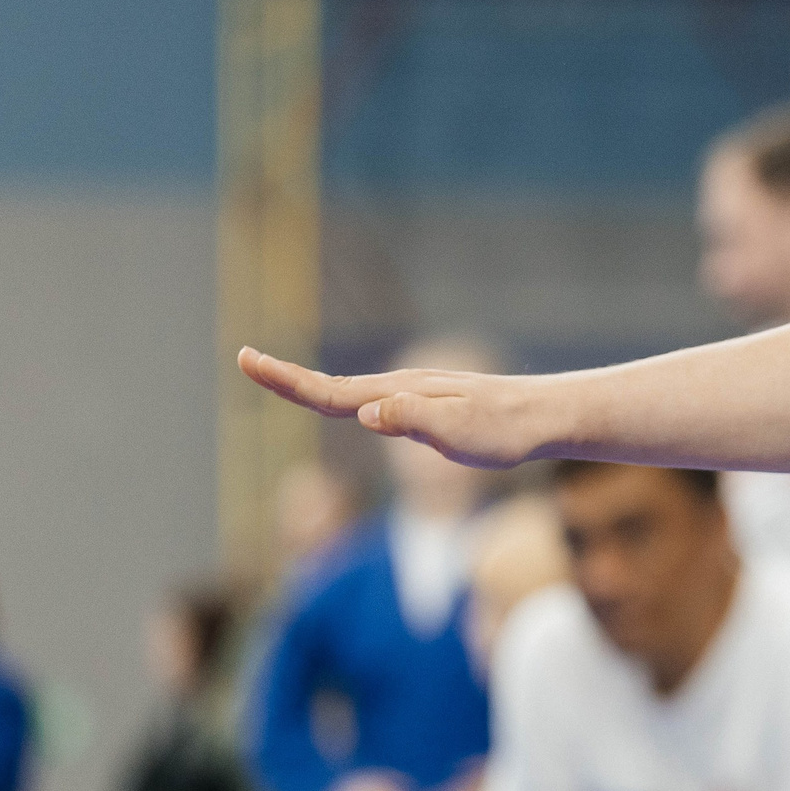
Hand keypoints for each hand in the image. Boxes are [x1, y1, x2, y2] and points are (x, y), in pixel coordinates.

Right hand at [237, 348, 558, 469]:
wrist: (544, 415)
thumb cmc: (504, 430)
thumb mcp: (457, 432)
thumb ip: (410, 420)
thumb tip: (363, 411)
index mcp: (398, 395)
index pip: (329, 392)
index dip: (285, 380)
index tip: (246, 358)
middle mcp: (401, 389)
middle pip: (331, 387)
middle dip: (286, 378)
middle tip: (244, 359)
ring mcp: (415, 394)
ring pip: (352, 392)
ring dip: (312, 386)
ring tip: (279, 378)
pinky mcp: (429, 404)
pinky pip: (375, 400)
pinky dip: (347, 398)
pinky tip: (350, 403)